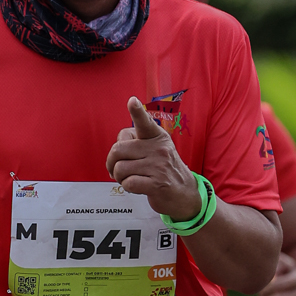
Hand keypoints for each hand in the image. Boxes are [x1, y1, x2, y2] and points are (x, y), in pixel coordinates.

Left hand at [107, 97, 203, 221]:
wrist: (184, 194)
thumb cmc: (163, 170)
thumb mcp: (156, 150)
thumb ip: (137, 143)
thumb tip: (117, 148)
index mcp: (157, 137)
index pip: (145, 122)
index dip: (137, 112)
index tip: (132, 101)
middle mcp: (159, 149)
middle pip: (118, 149)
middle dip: (111, 162)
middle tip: (117, 168)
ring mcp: (158, 167)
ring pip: (120, 168)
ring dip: (119, 177)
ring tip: (130, 177)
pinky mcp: (157, 184)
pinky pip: (128, 183)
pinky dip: (126, 186)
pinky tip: (136, 186)